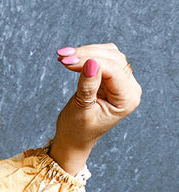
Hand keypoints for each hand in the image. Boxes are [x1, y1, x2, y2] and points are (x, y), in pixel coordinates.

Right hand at [50, 43, 141, 167]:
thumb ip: (88, 86)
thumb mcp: (81, 110)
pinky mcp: (112, 76)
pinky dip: (86, 55)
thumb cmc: (77, 130)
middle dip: (87, 54)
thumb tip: (91, 63)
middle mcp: (129, 88)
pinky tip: (71, 58)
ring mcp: (122, 81)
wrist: (74, 139)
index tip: (67, 61)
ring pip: (108, 53)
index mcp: (127, 99)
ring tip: (63, 57)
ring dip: (85, 52)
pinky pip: (103, 57)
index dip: (90, 61)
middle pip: (113, 58)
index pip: (112, 70)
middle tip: (62, 57)